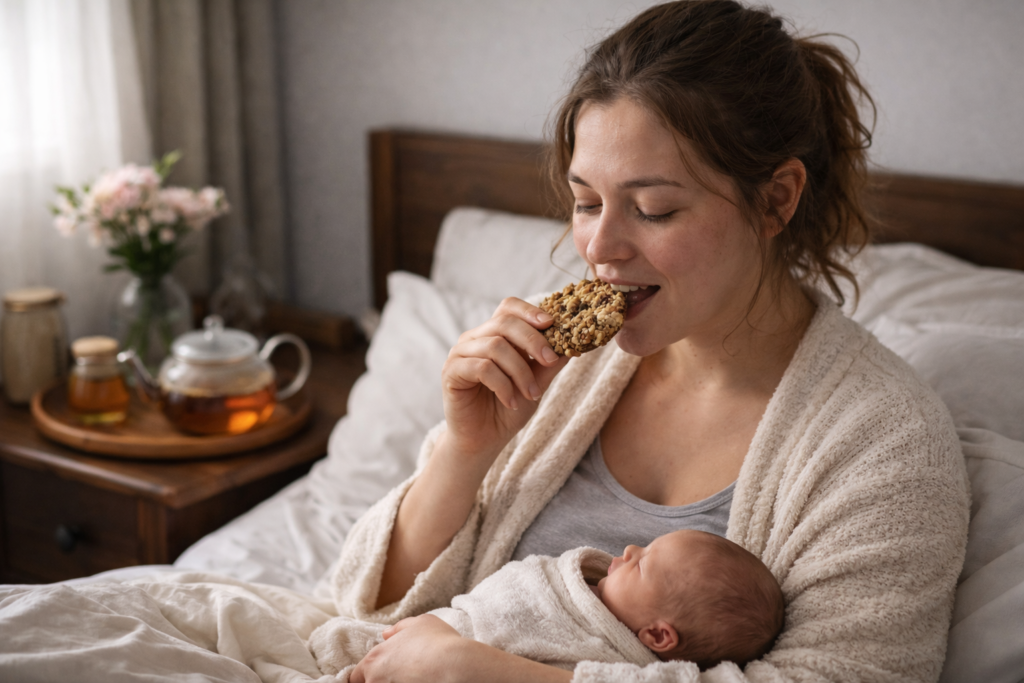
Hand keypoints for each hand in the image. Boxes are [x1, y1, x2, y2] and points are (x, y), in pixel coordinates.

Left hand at [349, 615, 462, 682]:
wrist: (456, 666)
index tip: (377, 675)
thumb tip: (386, 635)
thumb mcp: (420, 623)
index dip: (365, 676)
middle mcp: (376, 681)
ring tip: (416, 679)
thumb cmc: (437, 641)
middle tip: (402, 676)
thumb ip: (398, 628)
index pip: (356, 676)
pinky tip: (423, 682)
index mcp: (374, 659)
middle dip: (383, 680)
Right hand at [441, 297, 567, 462]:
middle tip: (550, 361)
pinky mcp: (451, 372)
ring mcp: (460, 353)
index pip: (509, 307)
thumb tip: (572, 345)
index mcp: (493, 334)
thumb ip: (548, 364)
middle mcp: (474, 338)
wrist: (484, 440)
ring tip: (532, 395)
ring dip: (520, 371)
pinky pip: (482, 368)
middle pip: (504, 322)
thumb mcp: (535, 384)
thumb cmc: (508, 409)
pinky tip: (511, 402)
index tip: (552, 324)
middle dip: (533, 341)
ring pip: (495, 346)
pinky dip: (502, 385)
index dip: (530, 311)